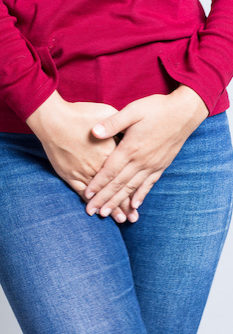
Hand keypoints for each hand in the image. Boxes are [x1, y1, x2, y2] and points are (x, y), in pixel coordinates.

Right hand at [26, 90, 138, 222]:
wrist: (54, 119)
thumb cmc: (81, 114)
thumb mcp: (107, 113)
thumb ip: (120, 125)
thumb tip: (130, 131)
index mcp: (111, 152)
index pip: (125, 176)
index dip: (132, 192)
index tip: (137, 206)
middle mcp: (99, 166)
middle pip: (114, 189)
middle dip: (123, 206)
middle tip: (131, 219)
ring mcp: (83, 172)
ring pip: (99, 194)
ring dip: (109, 208)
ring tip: (119, 220)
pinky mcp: (69, 174)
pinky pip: (80, 191)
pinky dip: (89, 201)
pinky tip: (94, 209)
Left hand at [84, 84, 208, 215]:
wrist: (184, 113)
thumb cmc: (157, 109)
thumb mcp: (133, 110)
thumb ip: (113, 123)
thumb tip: (94, 132)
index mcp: (131, 148)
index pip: (110, 171)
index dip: (97, 184)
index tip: (86, 195)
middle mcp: (141, 161)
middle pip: (118, 184)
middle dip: (104, 199)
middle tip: (92, 212)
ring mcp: (152, 165)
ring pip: (132, 188)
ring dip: (119, 202)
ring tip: (109, 214)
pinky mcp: (161, 166)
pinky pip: (149, 185)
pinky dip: (141, 196)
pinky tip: (135, 206)